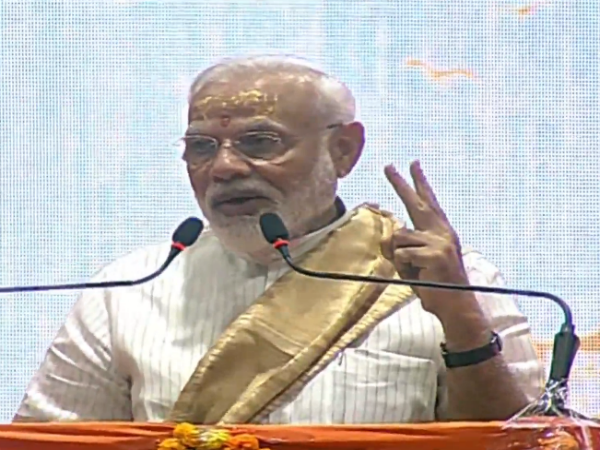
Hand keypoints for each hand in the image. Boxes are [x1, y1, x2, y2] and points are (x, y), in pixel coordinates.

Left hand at [381, 161, 470, 315]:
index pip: (428, 202)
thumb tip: (387, 238)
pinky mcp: (435, 253)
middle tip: (388, 165)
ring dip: (398, 257)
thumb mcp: (416, 262)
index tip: (413, 164)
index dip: (419, 183)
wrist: (456, 306)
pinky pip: (401, 254)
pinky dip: (402, 268)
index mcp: (441, 231)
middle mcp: (442, 231)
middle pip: (415, 202)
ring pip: (398, 237)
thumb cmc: (434, 285)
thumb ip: (403, 247)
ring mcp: (440, 241)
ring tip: (415, 271)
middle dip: (400, 183)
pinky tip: (419, 275)